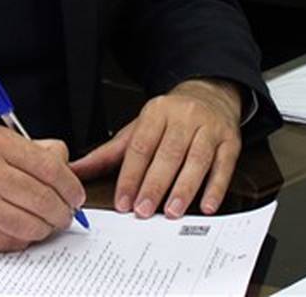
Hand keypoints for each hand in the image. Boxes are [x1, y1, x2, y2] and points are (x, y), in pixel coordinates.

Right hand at [0, 127, 85, 251]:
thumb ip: (33, 150)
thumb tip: (67, 168)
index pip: (50, 167)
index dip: (71, 186)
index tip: (77, 196)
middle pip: (44, 199)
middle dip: (62, 212)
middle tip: (65, 215)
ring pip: (32, 225)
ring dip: (45, 229)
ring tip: (44, 223)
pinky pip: (13, 242)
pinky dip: (22, 239)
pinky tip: (17, 229)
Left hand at [70, 78, 241, 219]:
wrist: (210, 94)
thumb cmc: (170, 118)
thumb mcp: (137, 128)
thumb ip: (108, 153)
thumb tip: (75, 169)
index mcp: (156, 112)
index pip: (140, 146)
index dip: (131, 176)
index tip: (123, 201)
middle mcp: (183, 117)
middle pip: (168, 153)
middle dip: (154, 184)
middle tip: (144, 211)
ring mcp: (209, 127)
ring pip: (196, 159)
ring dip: (184, 188)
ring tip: (172, 211)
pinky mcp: (230, 140)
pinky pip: (224, 165)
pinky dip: (216, 187)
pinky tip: (206, 205)